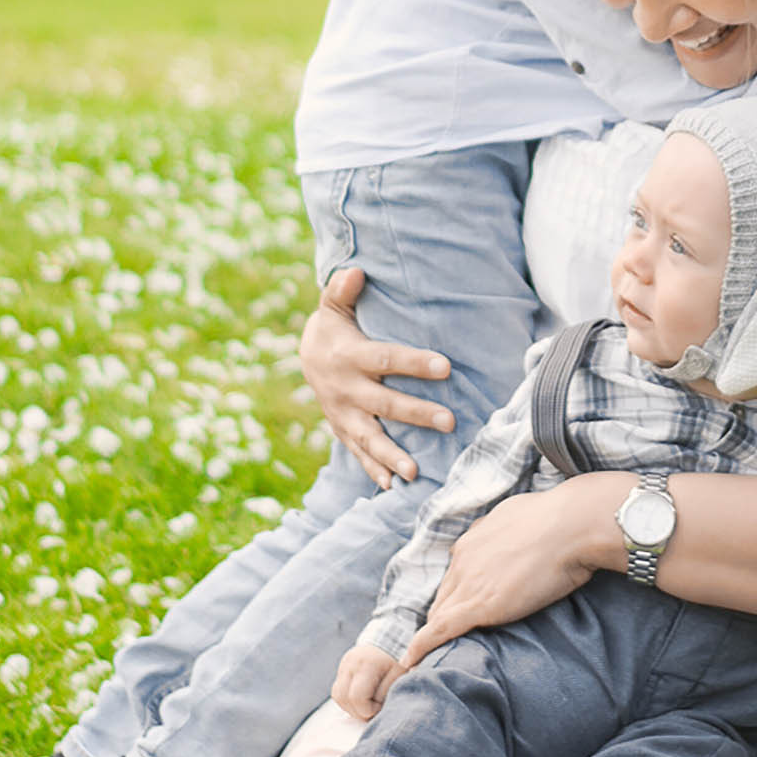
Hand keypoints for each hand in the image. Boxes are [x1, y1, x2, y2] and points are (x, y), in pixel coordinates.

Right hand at [300, 265, 457, 488]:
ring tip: (416, 473)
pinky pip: (358, 453)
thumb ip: (342, 289)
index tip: (446, 367)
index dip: (415, 363)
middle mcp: (345, 389)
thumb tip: (356, 270)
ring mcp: (343, 414)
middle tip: (449, 422)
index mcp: (349, 356)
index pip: (386, 360)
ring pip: (370, 437)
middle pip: (385, 403)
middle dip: (416, 414)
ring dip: (393, 455)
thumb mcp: (333, 306)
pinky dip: (374, 470)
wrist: (306, 358)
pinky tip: (394, 486)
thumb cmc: (334, 327)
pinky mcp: (343, 430)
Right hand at [332, 642, 398, 719]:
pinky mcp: (341, 668)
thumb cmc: (397, 661)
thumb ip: (387, 694)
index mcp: (368, 664)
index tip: (381, 708)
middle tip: (373, 710)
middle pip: (343, 698)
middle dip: (358, 711)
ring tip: (367, 706)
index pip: (357, 697)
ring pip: (338, 696)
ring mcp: (344, 665)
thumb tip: (376, 713)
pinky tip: (362, 699)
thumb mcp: (399, 676)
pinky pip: (338, 691)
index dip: (368, 710)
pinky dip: (348, 700)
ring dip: (351, 707)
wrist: (390, 641)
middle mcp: (351, 663)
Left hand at [398, 474, 625, 667]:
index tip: (459, 609)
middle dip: (440, 617)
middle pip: (443, 596)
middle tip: (439, 639)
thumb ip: (511, 531)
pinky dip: (422, 646)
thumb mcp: (525, 516)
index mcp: (474, 539)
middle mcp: (463, 559)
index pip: (456, 575)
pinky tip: (411, 662)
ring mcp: (468, 581)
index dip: (456, 595)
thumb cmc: (562, 519)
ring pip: (439, 614)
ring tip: (422, 657)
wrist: (572, 525)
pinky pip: (440, 630)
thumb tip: (515, 537)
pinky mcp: (478, 605)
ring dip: (430, 635)